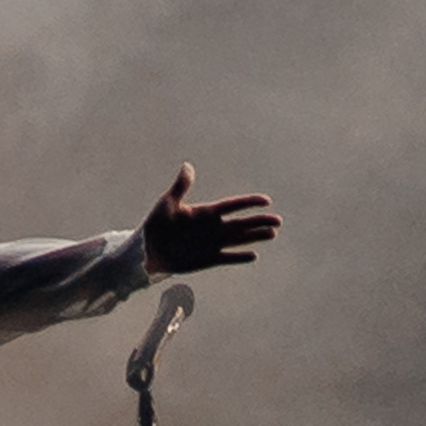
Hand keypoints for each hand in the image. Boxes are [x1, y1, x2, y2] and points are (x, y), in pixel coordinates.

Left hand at [142, 162, 279, 274]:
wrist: (147, 250)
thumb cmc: (156, 224)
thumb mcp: (167, 204)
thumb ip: (181, 187)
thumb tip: (187, 167)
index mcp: (206, 212)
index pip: (233, 205)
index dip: (249, 202)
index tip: (266, 201)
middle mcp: (213, 227)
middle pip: (241, 223)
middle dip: (259, 221)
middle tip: (278, 221)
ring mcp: (212, 244)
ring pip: (239, 239)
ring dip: (255, 236)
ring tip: (272, 234)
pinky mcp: (207, 259)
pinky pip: (227, 257)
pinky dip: (239, 257)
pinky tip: (253, 255)